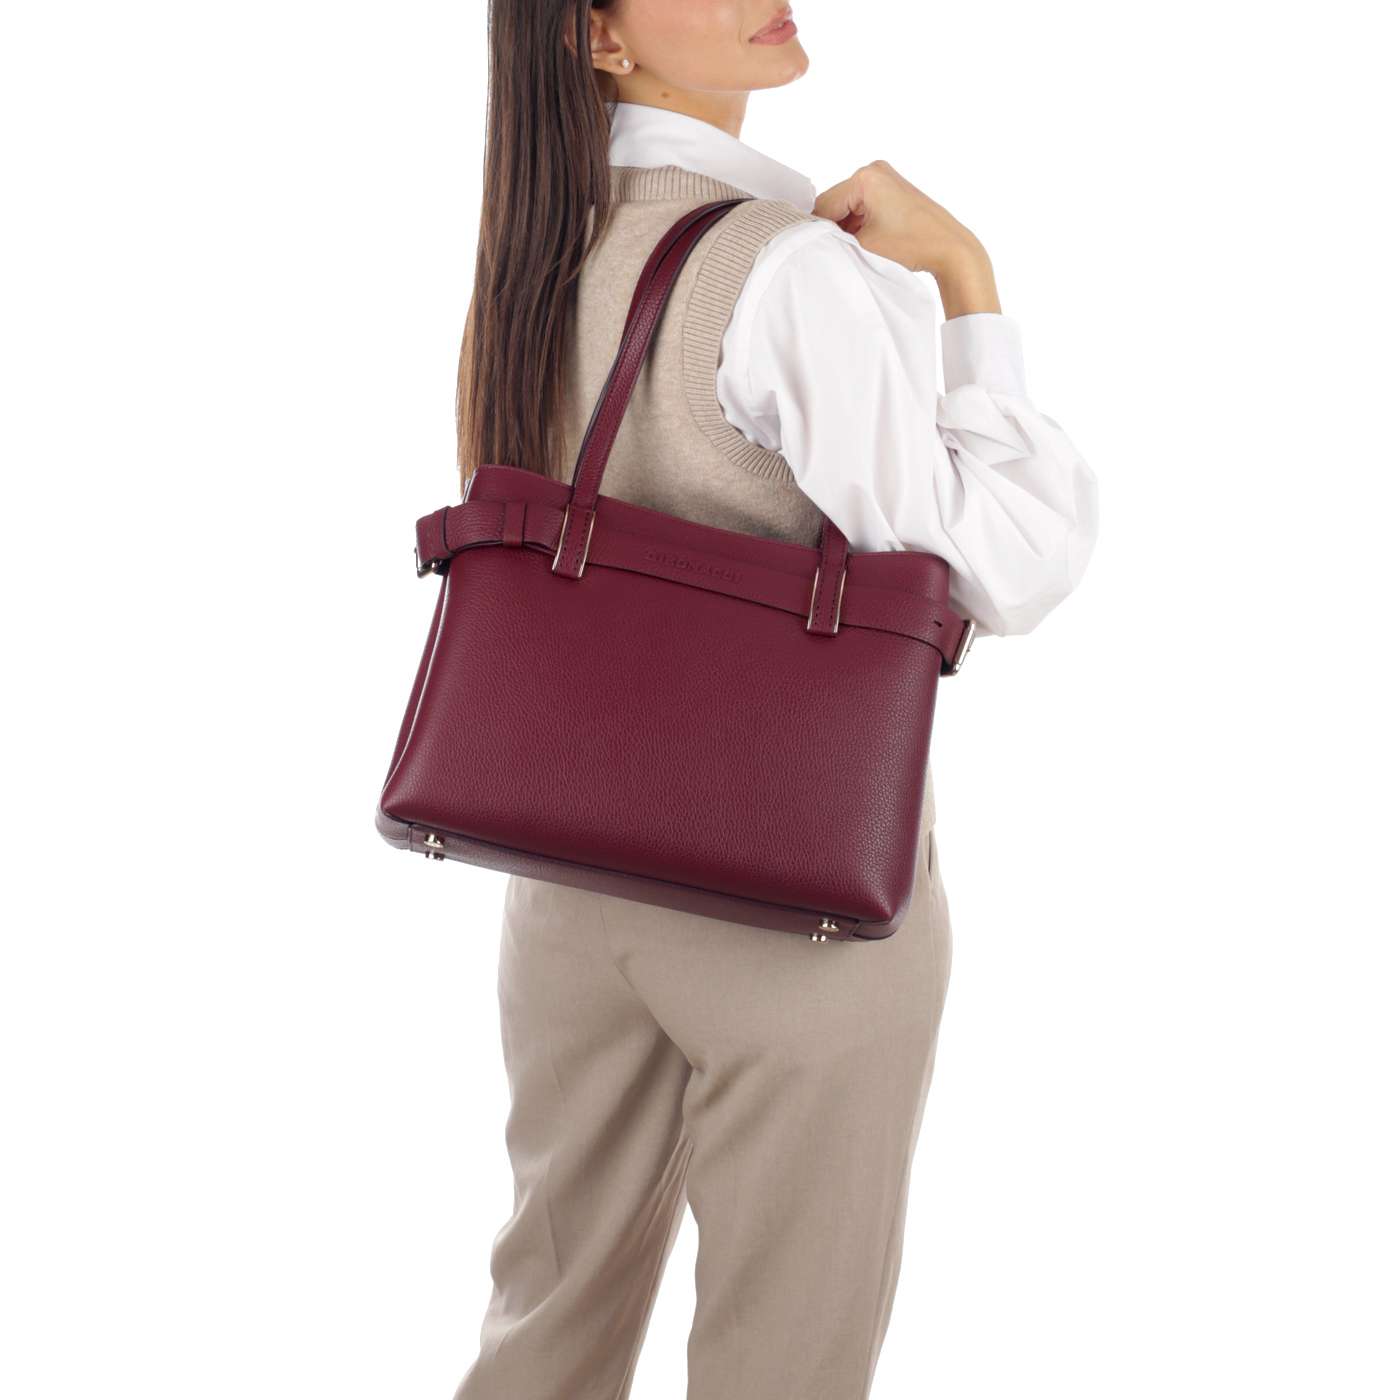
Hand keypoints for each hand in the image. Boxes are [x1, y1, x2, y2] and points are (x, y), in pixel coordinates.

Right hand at [813, 161, 1001, 318]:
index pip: (824, 205)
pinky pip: (862, 205)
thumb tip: (815, 239)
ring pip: (848, 205)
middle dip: (834, 228)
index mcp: (865, 177)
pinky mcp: (892, 187)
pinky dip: (859, 223)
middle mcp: (874, 169)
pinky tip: (867, 241)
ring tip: (858, 248)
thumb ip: (834, 240)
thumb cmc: (914, 245)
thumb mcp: (864, 246)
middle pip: (835, 202)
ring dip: (847, 227)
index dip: (818, 232)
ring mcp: (884, 176)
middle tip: (840, 252)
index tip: (817, 251)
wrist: (950, 249)